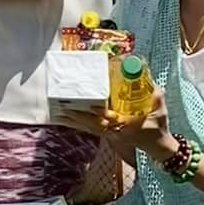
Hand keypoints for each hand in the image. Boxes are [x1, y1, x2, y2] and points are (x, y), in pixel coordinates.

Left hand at [56, 88, 175, 160]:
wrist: (157, 145)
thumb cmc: (158, 125)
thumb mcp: (160, 109)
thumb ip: (154, 92)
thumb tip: (145, 73)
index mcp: (128, 125)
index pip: (112, 119)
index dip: (101, 114)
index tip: (91, 107)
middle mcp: (116, 131)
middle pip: (94, 124)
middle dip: (79, 118)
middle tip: (63, 108)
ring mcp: (110, 134)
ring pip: (90, 128)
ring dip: (74, 121)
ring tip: (58, 113)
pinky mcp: (107, 134)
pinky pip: (90, 129)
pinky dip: (78, 124)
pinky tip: (65, 118)